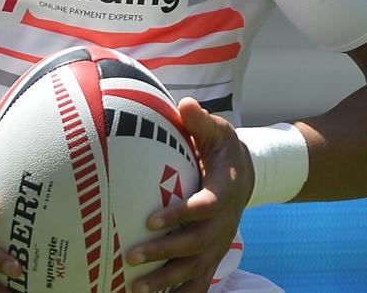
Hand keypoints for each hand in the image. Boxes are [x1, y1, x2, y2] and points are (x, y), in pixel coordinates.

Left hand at [125, 97, 254, 292]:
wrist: (247, 174)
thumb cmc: (222, 148)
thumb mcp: (217, 129)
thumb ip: (200, 120)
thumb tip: (185, 104)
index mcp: (223, 192)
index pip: (203, 208)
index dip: (180, 215)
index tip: (151, 220)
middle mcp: (223, 223)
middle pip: (195, 245)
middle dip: (164, 253)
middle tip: (131, 255)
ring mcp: (219, 243)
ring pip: (195, 269)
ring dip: (166, 281)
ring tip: (134, 287)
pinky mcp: (213, 255)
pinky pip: (198, 282)